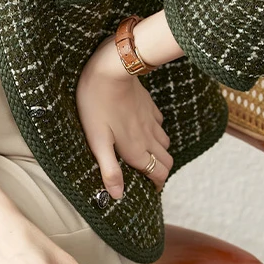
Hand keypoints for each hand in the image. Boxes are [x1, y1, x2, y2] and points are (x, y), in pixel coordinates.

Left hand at [76, 33, 173, 195]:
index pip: (158, 174)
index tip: (150, 190)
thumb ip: (109, 169)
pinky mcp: (149, 105)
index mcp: (136, 150)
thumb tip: (118, 195)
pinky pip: (160, 124)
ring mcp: (151, 120)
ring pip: (165, 143)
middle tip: (148, 176)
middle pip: (166, 162)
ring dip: (159, 152)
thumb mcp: (97, 140)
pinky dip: (156, 132)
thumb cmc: (97, 104)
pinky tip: (144, 129)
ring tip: (146, 155)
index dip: (156, 185)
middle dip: (161, 171)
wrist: (111, 68)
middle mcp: (148, 138)